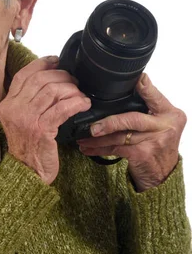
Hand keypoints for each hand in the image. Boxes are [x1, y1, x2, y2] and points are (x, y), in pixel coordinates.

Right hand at [0, 56, 91, 184]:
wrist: (27, 173)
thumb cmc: (29, 148)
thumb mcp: (21, 120)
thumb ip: (30, 101)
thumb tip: (52, 79)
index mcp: (7, 104)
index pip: (24, 75)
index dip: (42, 64)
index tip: (57, 61)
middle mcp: (14, 109)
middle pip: (40, 79)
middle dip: (62, 76)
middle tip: (74, 82)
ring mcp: (26, 119)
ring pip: (53, 91)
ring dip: (71, 90)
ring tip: (80, 95)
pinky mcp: (41, 130)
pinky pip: (63, 108)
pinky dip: (77, 103)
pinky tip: (84, 104)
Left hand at [76, 73, 186, 191]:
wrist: (164, 175)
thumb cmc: (158, 145)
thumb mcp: (159, 123)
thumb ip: (147, 107)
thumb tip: (127, 87)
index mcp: (169, 113)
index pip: (155, 96)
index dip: (145, 88)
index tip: (137, 79)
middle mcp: (165, 125)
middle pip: (132, 118)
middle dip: (109, 122)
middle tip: (91, 126)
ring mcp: (154, 141)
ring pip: (120, 136)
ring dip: (98, 138)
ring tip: (83, 138)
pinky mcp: (143, 155)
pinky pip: (116, 150)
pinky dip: (100, 150)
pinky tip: (88, 149)